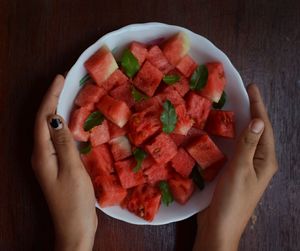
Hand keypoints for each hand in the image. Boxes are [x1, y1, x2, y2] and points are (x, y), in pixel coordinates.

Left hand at [32, 75, 97, 250]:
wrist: (75, 227)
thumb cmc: (74, 200)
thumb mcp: (72, 169)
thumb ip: (64, 142)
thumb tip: (56, 117)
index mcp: (42, 154)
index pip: (42, 118)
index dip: (50, 96)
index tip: (60, 78)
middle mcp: (41, 155)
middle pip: (43, 121)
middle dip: (51, 99)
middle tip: (64, 82)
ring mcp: (49, 160)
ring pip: (50, 129)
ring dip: (57, 110)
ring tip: (67, 95)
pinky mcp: (58, 165)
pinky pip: (58, 138)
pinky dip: (63, 125)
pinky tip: (72, 122)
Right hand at [193, 84, 277, 250]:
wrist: (219, 226)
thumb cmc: (232, 200)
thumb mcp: (241, 171)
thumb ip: (248, 146)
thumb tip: (257, 120)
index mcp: (265, 160)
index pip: (263, 127)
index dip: (258, 106)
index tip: (251, 87)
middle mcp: (259, 161)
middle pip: (257, 130)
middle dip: (252, 111)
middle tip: (244, 92)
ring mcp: (246, 166)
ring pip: (245, 138)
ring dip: (240, 121)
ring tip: (235, 105)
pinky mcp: (233, 170)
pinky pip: (234, 147)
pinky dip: (229, 135)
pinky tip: (223, 129)